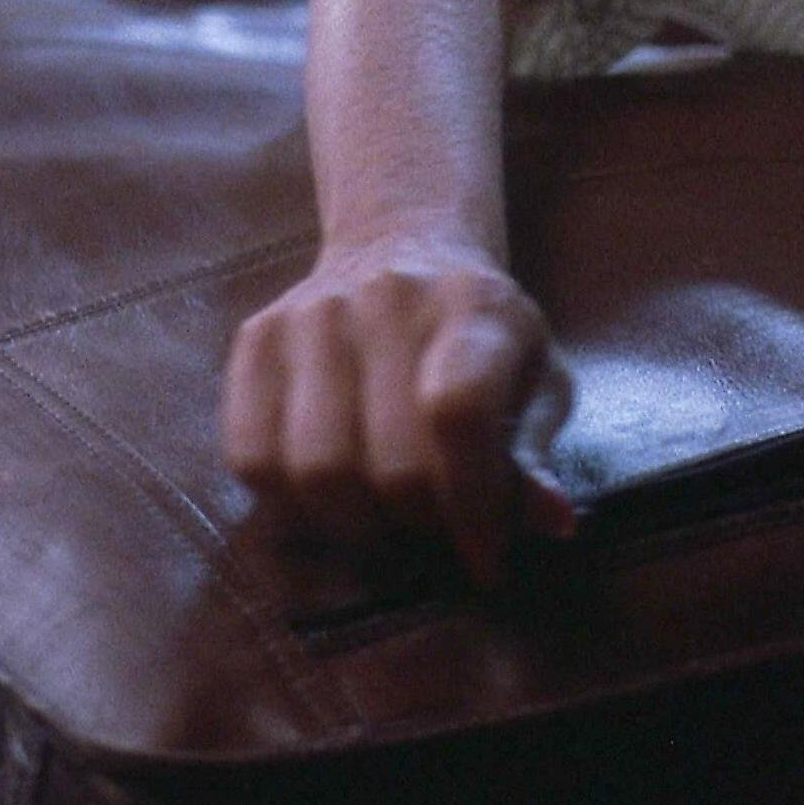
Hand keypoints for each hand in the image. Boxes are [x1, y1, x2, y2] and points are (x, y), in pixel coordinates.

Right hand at [219, 236, 574, 585]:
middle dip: (421, 525)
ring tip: (387, 517)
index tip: (486, 558)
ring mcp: (311, 317)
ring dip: (356, 524)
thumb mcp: (535, 382)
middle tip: (439, 533)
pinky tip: (334, 497)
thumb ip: (534, 455)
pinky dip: (293, 504)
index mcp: (475, 308)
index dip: (473, 504)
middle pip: (388, 462)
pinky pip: (251, 458)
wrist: (400, 246)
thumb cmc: (481, 338)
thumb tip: (552, 521)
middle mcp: (386, 301)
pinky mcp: (255, 339)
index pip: (460, 416)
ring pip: (314, 471)